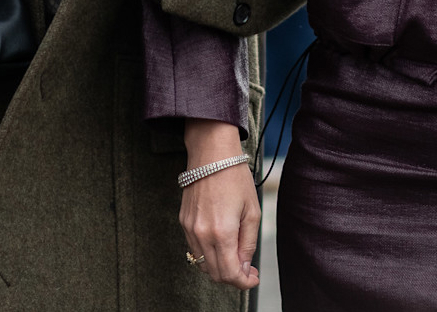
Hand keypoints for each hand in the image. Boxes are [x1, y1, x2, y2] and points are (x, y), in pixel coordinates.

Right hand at [180, 119, 258, 288]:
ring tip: (236, 257)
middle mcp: (201, 234)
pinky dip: (208, 255)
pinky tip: (222, 246)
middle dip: (232, 277)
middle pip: (214, 273)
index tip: (253, 278)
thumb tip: (244, 266)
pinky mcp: (183, 222)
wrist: (211, 154)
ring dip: (220, 267)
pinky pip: (195, 249)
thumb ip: (248, 243)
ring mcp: (189, 229)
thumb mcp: (252, 212)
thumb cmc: (235, 178)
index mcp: (222, 232)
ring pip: (202, 264)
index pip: (229, 273)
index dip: (243, 282)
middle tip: (247, 270)